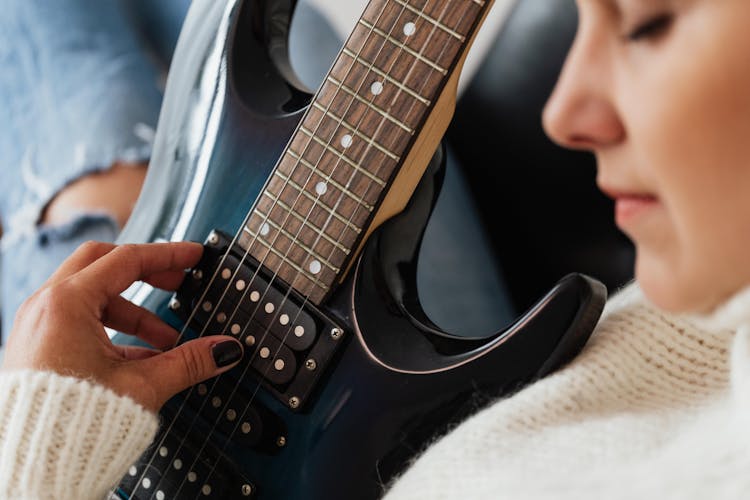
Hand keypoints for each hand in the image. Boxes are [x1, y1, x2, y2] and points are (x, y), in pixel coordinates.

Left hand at [2, 241, 243, 411]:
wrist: (32, 467)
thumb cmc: (70, 425)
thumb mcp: (142, 386)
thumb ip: (189, 361)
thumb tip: (224, 349)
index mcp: (66, 304)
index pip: (127, 260)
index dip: (168, 255)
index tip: (193, 255)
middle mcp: (45, 307)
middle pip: (102, 265)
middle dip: (145, 273)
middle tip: (177, 282)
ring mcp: (38, 327)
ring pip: (90, 296)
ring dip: (132, 311)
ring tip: (166, 340)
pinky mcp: (38, 348)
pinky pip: (78, 322)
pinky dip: (112, 330)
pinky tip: (141, 359)